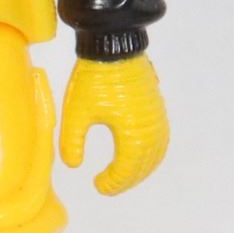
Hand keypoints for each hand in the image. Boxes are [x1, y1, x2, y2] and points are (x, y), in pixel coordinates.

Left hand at [59, 54, 168, 195]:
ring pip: (156, 153)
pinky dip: (151, 153)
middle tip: (108, 186)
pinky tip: (138, 155)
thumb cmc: (94, 79)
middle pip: (143, 165)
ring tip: (122, 176)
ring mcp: (157, 117)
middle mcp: (151, 128)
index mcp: (132, 132)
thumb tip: (74, 164)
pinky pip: (161, 139)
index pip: (126, 168)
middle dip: (127, 180)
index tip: (98, 186)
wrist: (114, 46)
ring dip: (141, 169)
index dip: (114, 182)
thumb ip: (72, 141)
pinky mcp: (157, 107)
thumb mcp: (76, 111)